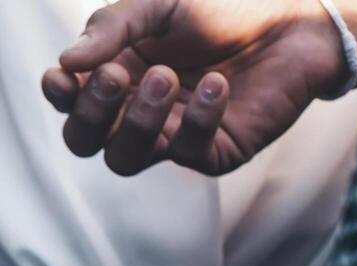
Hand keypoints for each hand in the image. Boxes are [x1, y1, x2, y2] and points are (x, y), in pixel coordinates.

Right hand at [40, 0, 352, 174]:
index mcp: (116, 78)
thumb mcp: (159, 4)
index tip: (62, 79)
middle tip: (114, 77)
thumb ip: (112, 28)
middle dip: (92, 114)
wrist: (296, 20)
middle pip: (85, 141)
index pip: (70, 104)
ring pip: (126, 158)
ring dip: (138, 122)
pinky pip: (187, 152)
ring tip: (166, 77)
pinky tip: (217, 83)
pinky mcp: (212, 151)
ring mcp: (171, 137)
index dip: (60, 98)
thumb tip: (67, 62)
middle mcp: (135, 114)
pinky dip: (198, 119)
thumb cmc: (222, 8)